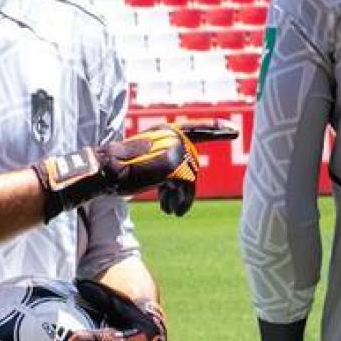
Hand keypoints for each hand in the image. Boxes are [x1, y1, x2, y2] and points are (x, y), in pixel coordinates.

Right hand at [32, 122, 238, 220]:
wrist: (105, 170)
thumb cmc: (121, 170)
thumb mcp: (148, 162)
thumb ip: (167, 163)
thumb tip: (185, 182)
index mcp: (165, 132)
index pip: (196, 130)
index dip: (216, 130)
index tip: (234, 131)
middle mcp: (173, 136)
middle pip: (192, 167)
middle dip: (185, 190)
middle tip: (170, 207)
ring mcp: (175, 148)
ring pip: (191, 179)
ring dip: (182, 198)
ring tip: (170, 209)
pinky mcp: (174, 164)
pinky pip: (187, 188)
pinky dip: (181, 201)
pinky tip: (169, 210)